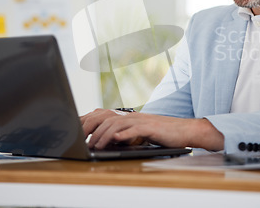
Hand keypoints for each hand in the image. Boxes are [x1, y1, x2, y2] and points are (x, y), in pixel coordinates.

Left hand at [80, 108, 223, 150]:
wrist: (184, 130)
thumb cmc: (162, 134)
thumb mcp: (140, 133)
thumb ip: (124, 133)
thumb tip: (107, 140)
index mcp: (128, 116)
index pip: (103, 115)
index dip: (88, 121)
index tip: (75, 131)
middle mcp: (132, 116)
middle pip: (106, 118)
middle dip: (90, 128)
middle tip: (80, 140)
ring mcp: (141, 120)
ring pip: (116, 124)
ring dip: (103, 135)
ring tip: (95, 145)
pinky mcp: (150, 128)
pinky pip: (134, 130)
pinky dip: (123, 135)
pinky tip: (115, 140)